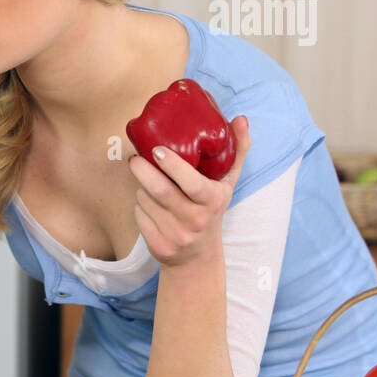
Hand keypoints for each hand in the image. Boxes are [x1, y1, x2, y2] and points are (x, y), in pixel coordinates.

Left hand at [127, 115, 250, 268]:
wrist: (197, 256)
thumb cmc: (211, 209)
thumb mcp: (227, 184)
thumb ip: (236, 151)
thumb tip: (241, 119)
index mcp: (213, 201)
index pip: (192, 183)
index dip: (173, 166)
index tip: (156, 150)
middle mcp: (195, 220)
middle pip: (160, 191)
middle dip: (142, 171)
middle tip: (135, 158)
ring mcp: (176, 235)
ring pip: (145, 201)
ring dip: (141, 187)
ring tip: (146, 180)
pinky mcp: (158, 246)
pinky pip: (139, 216)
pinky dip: (139, 206)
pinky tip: (146, 202)